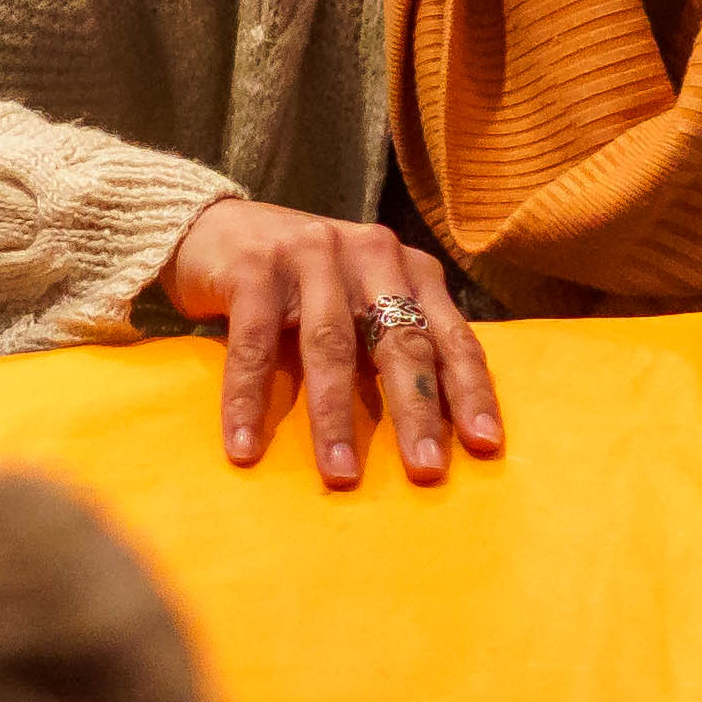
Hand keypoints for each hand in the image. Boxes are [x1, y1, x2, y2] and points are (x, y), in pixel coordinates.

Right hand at [161, 198, 501, 486]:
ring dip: (334, 417)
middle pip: (400, 340)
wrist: (216, 226)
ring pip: (331, 345)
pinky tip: (245, 446)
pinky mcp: (254, 266)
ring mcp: (311, 254)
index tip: (484, 444)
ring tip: (340, 475)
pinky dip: (248, 399)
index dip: (469, 390)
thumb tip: (434, 429)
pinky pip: (254, 344)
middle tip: (425, 470)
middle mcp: (369, 253)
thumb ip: (396, 340)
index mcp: (409, 267)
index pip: (450, 335)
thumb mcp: (362, 300)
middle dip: (415, 409)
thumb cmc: (304, 282)